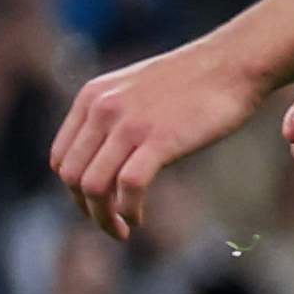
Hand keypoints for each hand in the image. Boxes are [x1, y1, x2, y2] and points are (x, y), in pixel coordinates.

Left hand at [52, 40, 264, 239]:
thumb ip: (113, 118)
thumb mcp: (134, 90)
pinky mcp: (158, 139)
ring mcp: (128, 124)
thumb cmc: (192, 82)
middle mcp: (101, 110)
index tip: (93, 205)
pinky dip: (128, 210)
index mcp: (90, 98)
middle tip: (109, 225)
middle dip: (86, 209)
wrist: (233, 63)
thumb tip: (105, 158)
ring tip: (122, 230)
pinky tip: (137, 218)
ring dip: (104, 217)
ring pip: (93, 185)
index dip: (73, 189)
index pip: (61, 157)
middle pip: (72, 175)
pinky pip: (128, 185)